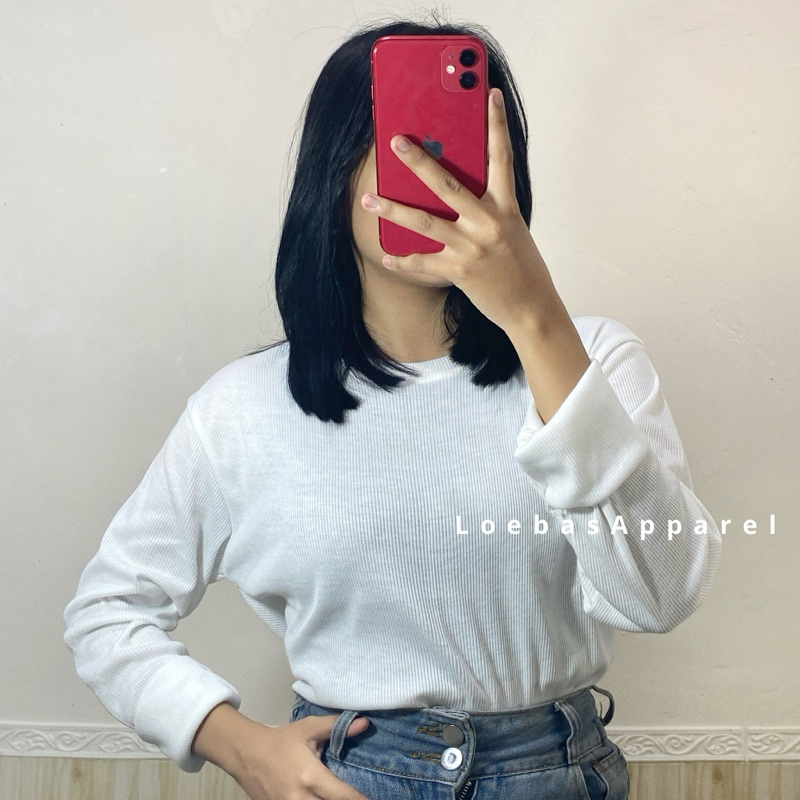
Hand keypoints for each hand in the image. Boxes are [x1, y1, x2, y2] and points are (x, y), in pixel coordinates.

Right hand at [224, 714, 371, 799]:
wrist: (246, 753)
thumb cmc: (281, 740)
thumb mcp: (308, 729)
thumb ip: (336, 727)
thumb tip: (364, 723)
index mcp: (310, 776)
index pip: (342, 796)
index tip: (373, 799)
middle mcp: (300, 798)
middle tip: (357, 798)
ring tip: (340, 798)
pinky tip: (320, 799)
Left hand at [360, 87, 558, 333]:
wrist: (532, 308)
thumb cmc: (523, 267)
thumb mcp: (512, 230)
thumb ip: (489, 210)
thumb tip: (457, 195)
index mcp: (506, 208)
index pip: (501, 158)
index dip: (497, 125)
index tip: (491, 95)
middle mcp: (488, 223)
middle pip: (447, 185)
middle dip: (419, 161)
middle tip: (396, 142)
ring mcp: (471, 247)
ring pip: (424, 222)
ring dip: (392, 209)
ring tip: (368, 200)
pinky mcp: (459, 271)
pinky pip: (423, 263)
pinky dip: (402, 260)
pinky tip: (386, 255)